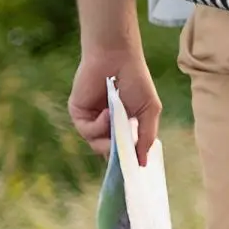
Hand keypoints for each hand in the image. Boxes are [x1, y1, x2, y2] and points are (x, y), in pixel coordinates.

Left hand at [69, 47, 160, 167]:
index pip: (123, 150)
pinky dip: (99, 126)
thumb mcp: (149, 110)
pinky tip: (107, 112)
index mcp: (124, 124)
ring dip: (108, 137)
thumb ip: (146, 137)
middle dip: (117, 154)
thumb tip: (143, 163)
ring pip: (97, 145)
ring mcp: (92, 121)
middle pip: (109, 152)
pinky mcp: (79, 115)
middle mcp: (106, 125)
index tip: (133, 171)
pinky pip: (87, 131)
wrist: (117, 58)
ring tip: (117, 120)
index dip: (127, 160)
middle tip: (124, 153)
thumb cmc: (137, 80)